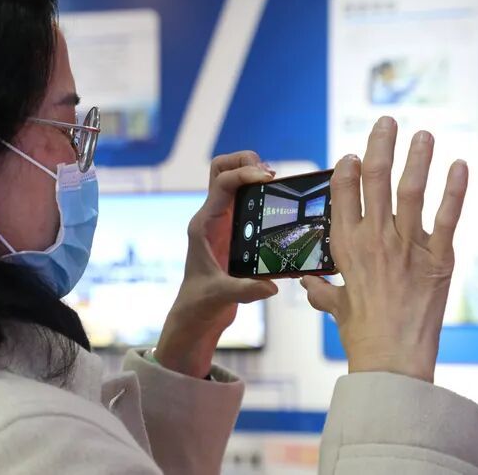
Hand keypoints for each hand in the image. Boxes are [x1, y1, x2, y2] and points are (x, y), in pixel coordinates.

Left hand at [156, 151, 278, 377]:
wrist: (196, 315)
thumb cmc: (200, 304)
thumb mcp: (222, 296)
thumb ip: (244, 291)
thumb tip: (271, 286)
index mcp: (204, 224)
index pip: (222, 182)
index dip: (245, 172)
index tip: (268, 177)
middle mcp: (212, 217)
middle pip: (224, 169)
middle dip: (246, 162)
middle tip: (272, 176)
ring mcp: (223, 222)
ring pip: (235, 181)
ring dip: (256, 176)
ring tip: (280, 186)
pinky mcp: (234, 231)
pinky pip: (247, 201)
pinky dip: (263, 195)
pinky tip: (281, 206)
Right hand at [302, 117, 467, 382]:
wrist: (390, 359)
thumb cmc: (359, 334)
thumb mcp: (336, 307)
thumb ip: (321, 289)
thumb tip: (308, 283)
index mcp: (346, 246)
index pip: (344, 194)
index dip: (347, 169)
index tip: (351, 154)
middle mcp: (374, 238)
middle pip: (375, 180)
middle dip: (380, 146)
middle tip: (387, 122)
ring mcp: (407, 245)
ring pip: (411, 190)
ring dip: (417, 158)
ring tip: (423, 134)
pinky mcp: (438, 258)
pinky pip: (448, 217)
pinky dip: (456, 189)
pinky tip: (461, 165)